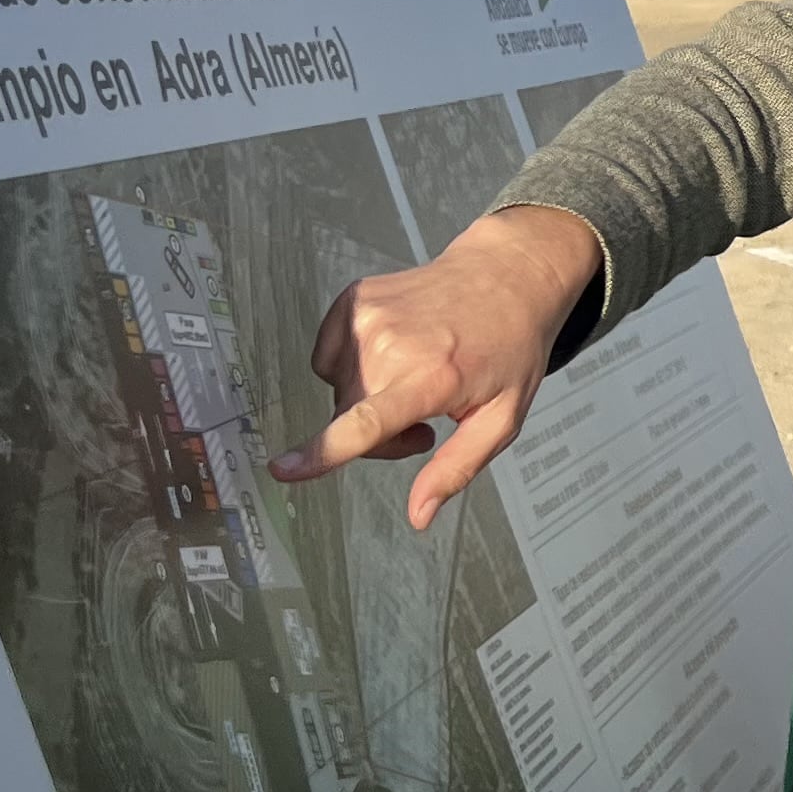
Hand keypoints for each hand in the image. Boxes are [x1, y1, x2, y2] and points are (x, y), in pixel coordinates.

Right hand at [268, 205, 600, 527]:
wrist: (505, 275)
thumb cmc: (509, 349)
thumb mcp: (502, 418)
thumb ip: (456, 468)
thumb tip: (418, 516)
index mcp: (431, 376)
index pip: (365, 423)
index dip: (322, 452)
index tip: (283, 470)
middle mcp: (391, 344)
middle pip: (348, 418)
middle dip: (378, 434)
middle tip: (425, 417)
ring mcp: (367, 316)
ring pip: (338, 391)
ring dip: (366, 399)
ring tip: (413, 378)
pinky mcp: (352, 300)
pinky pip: (328, 358)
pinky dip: (353, 366)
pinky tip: (392, 354)